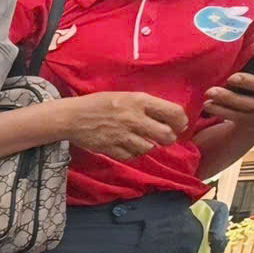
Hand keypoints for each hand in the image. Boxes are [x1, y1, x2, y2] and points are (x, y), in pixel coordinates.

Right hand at [64, 91, 187, 160]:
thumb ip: (145, 105)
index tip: (180, 125)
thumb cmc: (100, 104)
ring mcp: (123, 135)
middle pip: (166, 135)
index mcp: (139, 101)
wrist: (72, 117)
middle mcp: (134, 118)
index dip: (181, 121)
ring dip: (150, 146)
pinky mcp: (112, 149)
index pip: (173, 112)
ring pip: (149, 148)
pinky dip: (134, 153)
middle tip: (166, 137)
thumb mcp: (125, 96)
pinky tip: (130, 147)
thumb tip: (167, 117)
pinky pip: (132, 156)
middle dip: (169, 138)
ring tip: (144, 141)